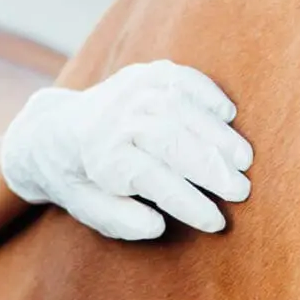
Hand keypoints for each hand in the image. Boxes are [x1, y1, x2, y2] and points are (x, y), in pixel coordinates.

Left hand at [0, 62, 252, 240]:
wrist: (55, 131)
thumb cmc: (83, 179)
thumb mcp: (89, 210)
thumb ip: (119, 221)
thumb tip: (156, 225)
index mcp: (101, 155)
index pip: (152, 178)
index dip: (187, 202)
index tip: (216, 222)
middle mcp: (114, 117)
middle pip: (169, 139)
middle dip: (210, 167)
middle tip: (241, 191)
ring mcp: (130, 90)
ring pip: (180, 107)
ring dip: (217, 134)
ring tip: (244, 160)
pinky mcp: (145, 74)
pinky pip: (181, 78)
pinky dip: (207, 93)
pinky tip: (228, 115)